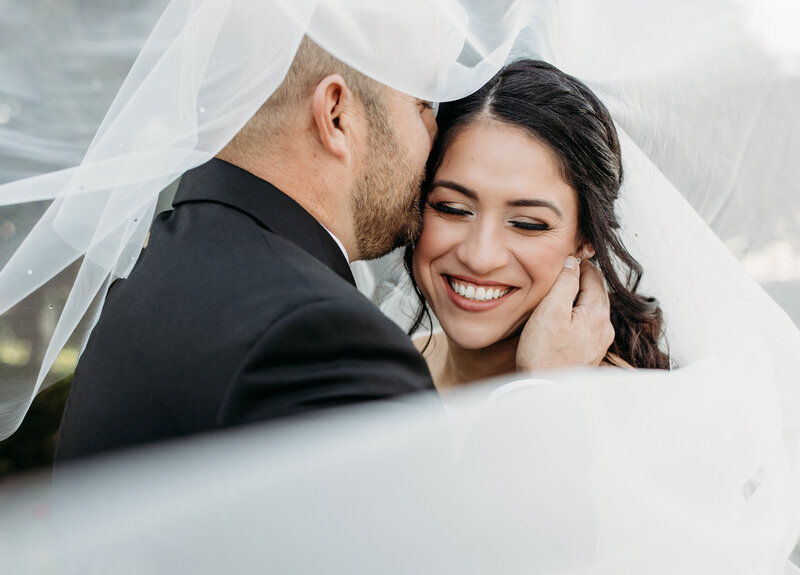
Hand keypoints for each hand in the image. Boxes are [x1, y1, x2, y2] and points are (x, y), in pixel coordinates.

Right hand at [516, 256, 613, 371]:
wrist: (543, 389)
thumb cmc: (543, 352)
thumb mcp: (551, 310)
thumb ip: (565, 282)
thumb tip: (574, 262)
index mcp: (597, 313)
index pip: (594, 277)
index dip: (581, 264)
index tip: (568, 256)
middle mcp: (604, 327)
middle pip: (597, 293)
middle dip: (583, 279)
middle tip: (566, 269)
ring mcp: (599, 342)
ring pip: (594, 309)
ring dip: (581, 297)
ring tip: (564, 291)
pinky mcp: (590, 353)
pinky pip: (589, 324)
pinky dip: (580, 313)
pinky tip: (566, 316)